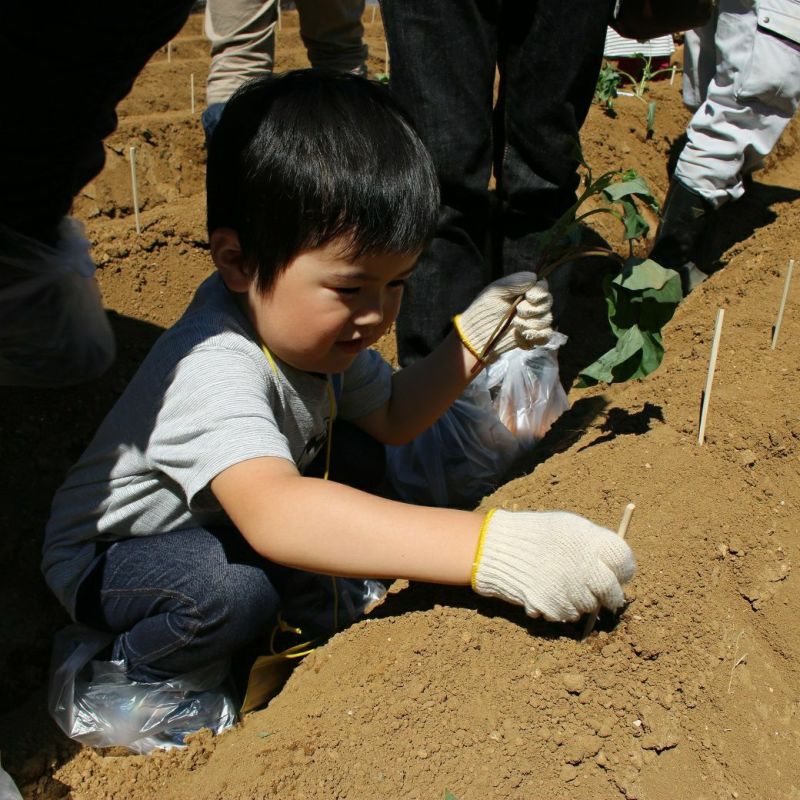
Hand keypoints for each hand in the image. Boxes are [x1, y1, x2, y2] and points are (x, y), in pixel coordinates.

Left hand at [453, 272, 552, 363]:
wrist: (476, 333)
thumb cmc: (484, 309)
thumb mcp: (495, 291)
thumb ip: (514, 282)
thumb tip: (535, 276)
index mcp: (524, 292)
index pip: (543, 287)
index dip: (540, 292)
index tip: (529, 297)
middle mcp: (532, 305)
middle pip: (547, 302)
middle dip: (533, 308)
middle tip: (518, 312)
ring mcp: (533, 322)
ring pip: (546, 319)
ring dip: (531, 322)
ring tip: (515, 324)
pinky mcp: (532, 338)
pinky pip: (546, 335)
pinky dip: (537, 335)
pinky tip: (522, 334)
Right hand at [472, 509, 635, 621]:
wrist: (497, 548)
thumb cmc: (537, 534)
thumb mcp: (568, 526)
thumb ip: (595, 543)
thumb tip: (617, 567)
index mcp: (589, 541)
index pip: (624, 560)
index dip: (624, 570)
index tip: (618, 573)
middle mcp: (583, 565)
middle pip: (612, 591)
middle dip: (611, 596)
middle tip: (604, 596)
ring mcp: (568, 588)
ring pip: (590, 607)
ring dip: (583, 601)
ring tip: (565, 586)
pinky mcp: (553, 606)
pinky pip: (568, 615)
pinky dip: (562, 608)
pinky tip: (550, 593)